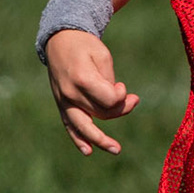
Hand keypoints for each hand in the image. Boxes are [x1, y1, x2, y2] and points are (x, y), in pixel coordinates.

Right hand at [45, 29, 139, 154]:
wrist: (59, 40)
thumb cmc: (85, 46)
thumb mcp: (102, 55)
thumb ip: (109, 81)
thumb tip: (115, 103)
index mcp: (82, 78)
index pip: (108, 99)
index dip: (121, 95)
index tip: (123, 85)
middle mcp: (71, 93)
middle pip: (100, 113)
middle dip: (121, 109)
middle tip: (134, 100)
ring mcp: (64, 101)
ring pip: (85, 126)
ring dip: (100, 140)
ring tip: (116, 149)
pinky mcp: (61, 104)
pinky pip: (69, 125)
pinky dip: (78, 139)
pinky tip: (89, 151)